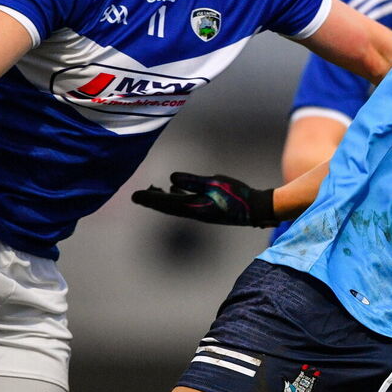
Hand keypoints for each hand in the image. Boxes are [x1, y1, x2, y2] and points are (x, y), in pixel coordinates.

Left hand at [132, 172, 276, 226]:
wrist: (255, 209)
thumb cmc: (237, 195)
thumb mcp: (214, 184)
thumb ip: (192, 181)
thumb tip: (171, 179)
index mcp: (194, 207)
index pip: (166, 203)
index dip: (150, 199)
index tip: (135, 196)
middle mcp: (194, 212)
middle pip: (167, 207)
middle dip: (152, 201)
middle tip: (137, 196)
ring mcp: (201, 212)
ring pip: (176, 206)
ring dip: (163, 200)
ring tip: (152, 192)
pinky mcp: (208, 210)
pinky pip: (186, 204)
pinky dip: (175, 198)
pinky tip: (174, 191)